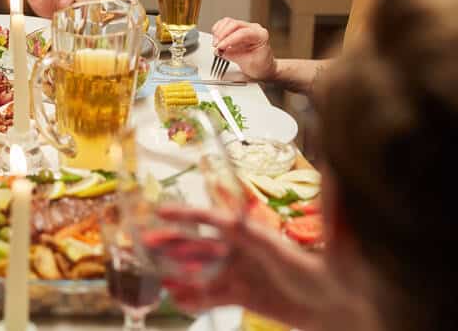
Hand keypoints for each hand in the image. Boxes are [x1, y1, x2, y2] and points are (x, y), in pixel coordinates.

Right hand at [156, 204, 329, 329]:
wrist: (340, 310)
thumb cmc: (334, 277)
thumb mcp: (325, 248)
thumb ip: (328, 215)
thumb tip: (336, 174)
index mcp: (256, 235)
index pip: (215, 220)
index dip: (188, 215)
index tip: (161, 211)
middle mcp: (244, 250)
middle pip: (200, 243)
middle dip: (172, 241)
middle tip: (144, 240)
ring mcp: (241, 272)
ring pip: (200, 268)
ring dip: (177, 268)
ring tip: (152, 271)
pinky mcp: (242, 295)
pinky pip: (211, 294)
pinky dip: (192, 296)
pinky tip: (176, 298)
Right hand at [211, 18, 277, 80]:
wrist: (263, 66)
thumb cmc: (260, 65)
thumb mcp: (247, 63)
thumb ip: (232, 55)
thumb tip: (219, 50)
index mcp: (261, 35)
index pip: (242, 33)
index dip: (228, 40)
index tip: (219, 47)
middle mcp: (254, 28)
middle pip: (234, 24)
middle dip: (222, 35)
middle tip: (216, 46)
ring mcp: (245, 27)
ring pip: (228, 22)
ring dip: (219, 32)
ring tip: (215, 43)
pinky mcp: (237, 29)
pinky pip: (225, 24)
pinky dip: (218, 30)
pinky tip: (216, 38)